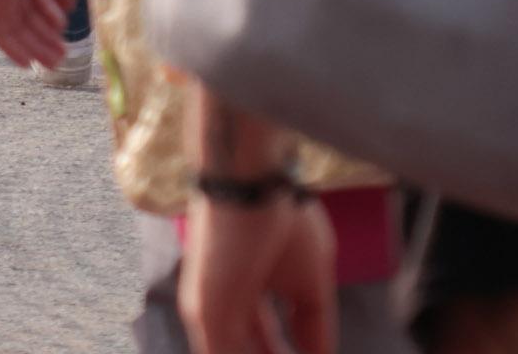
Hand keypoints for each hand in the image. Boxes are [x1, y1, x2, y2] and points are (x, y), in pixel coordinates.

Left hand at [0, 0, 79, 69]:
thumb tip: (67, 10)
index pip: (35, 0)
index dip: (49, 18)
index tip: (63, 35)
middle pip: (26, 17)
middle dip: (43, 38)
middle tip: (61, 58)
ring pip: (16, 28)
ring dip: (35, 47)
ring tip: (55, 63)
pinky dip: (12, 49)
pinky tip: (27, 63)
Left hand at [181, 189, 335, 353]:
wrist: (252, 181)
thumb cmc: (281, 221)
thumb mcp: (309, 286)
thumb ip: (312, 327)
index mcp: (239, 301)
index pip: (262, 348)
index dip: (281, 353)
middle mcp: (217, 311)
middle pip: (244, 351)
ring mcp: (207, 314)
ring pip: (232, 353)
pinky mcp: (204, 314)